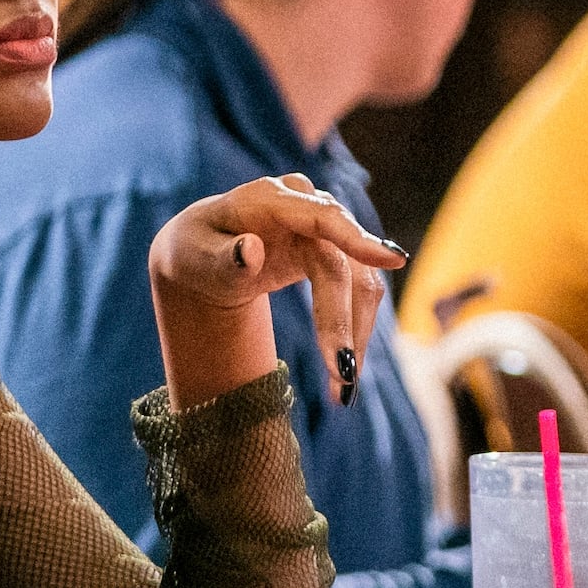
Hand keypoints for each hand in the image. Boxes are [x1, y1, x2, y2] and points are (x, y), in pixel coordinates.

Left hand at [148, 173, 408, 411]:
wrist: (206, 254)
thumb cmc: (196, 252)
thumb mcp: (194, 256)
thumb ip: (221, 258)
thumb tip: (252, 251)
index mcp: (268, 199)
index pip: (323, 217)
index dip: (357, 238)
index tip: (393, 261)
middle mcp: (306, 207)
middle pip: (341, 263)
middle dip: (343, 321)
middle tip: (342, 376)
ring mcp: (325, 229)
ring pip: (359, 280)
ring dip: (355, 333)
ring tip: (342, 389)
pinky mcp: (336, 252)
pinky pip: (356, 290)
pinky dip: (352, 330)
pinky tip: (342, 371)